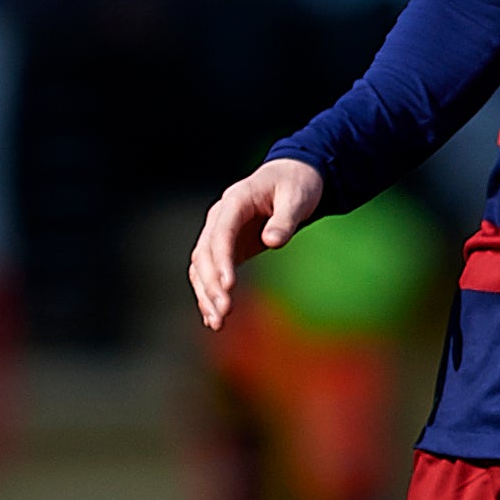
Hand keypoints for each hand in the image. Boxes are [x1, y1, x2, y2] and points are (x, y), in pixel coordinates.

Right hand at [187, 157, 324, 330]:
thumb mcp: (298, 198)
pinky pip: (210, 272)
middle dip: (211, 285)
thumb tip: (272, 242)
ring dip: (205, 294)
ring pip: (201, 267)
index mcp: (235, 201)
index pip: (220, 234)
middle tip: (224, 312)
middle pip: (205, 254)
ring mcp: (219, 233)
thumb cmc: (297, 184)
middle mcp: (219, 218)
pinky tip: (212, 318)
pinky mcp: (226, 247)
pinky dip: (208, 294)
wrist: (292, 177)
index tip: (229, 287)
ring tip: (217, 323)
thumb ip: (285, 220)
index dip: (222, 261)